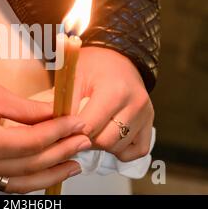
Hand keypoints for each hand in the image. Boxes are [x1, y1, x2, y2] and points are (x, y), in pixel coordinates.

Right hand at [0, 70, 90, 193]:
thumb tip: (59, 115)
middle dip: (61, 151)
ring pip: (22, 181)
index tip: (78, 123)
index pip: (32, 142)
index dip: (59, 132)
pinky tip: (48, 173)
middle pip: (31, 163)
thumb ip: (30, 111)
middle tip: (83, 140)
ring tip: (74, 164)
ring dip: (51, 173)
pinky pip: (9, 183)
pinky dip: (31, 179)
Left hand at [74, 47, 153, 161]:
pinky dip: (122, 149)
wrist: (116, 57)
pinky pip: (137, 151)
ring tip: (92, 129)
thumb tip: (57, 129)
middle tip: (77, 128)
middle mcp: (135, 104)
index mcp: (114, 91)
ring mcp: (145, 115)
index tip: (64, 126)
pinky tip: (109, 135)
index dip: (72, 130)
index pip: (89, 127)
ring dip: (102, 145)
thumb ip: (65, 104)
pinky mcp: (150, 123)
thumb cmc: (93, 65)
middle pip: (105, 141)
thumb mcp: (73, 77)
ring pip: (119, 148)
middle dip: (87, 139)